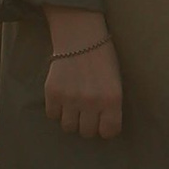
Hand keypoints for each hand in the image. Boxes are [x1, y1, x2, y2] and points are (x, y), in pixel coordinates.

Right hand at [44, 18, 123, 139]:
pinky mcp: (53, 92)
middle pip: (86, 132)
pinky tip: (62, 97)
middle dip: (87, 124)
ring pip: (68, 127)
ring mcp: (70, 98)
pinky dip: (56, 109)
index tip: (103, 123)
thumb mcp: (116, 81)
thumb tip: (104, 128)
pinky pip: (52, 115)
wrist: (81, 36)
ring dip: (71, 118)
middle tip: (87, 112)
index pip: (109, 132)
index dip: (105, 129)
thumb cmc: (102, 59)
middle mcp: (92, 101)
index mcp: (112, 98)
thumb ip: (111, 105)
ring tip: (74, 105)